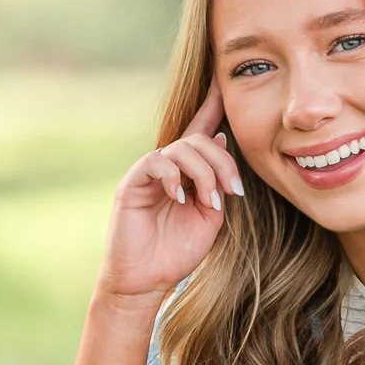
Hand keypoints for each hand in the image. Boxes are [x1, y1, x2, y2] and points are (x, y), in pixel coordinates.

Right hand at [98, 82, 242, 306]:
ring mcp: (148, 174)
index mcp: (188, 174)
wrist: (147, 282)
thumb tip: (222, 140)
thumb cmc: (178, 252)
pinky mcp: (131, 185)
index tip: (226, 82)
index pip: (201, 132)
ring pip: (181, 149)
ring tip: (209, 202)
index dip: (212, 105)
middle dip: (223, 163)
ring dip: (204, 174)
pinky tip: (181, 198)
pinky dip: (173, 177)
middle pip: (199, 140)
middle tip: (233, 192)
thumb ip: (217, 182)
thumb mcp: (210, 217)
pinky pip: (155, 163)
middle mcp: (167, 168)